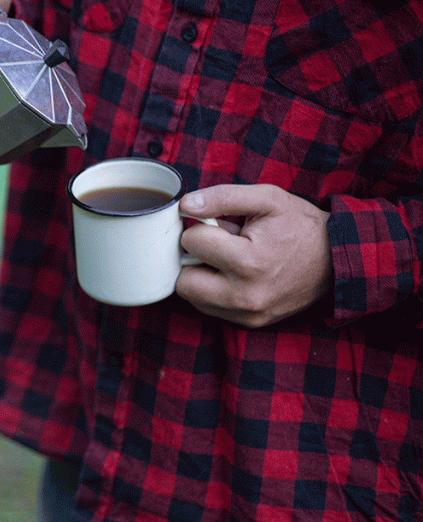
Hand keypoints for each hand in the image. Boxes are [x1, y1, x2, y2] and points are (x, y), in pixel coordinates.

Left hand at [176, 184, 333, 327]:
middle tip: (218, 246)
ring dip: (200, 276)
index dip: (201, 227)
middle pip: (183, 280)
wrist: (338, 260)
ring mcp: (247, 315)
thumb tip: (185, 205)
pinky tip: (234, 276)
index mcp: (248, 262)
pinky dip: (212, 292)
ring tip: (229, 260)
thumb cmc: (300, 226)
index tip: (221, 225)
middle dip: (193, 258)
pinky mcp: (250, 324)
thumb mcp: (268, 199)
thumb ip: (223, 197)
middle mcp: (244, 296)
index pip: (191, 242)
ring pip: (193, 297)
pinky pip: (209, 309)